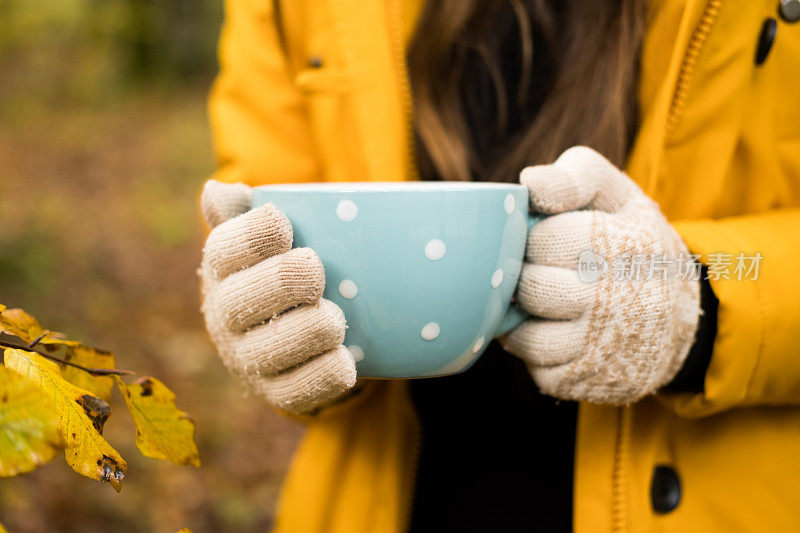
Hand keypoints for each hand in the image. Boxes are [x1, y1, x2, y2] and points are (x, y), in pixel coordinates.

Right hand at [199, 180, 355, 413]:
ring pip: (269, 350)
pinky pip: (297, 392)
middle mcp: (225, 316)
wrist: (292, 328)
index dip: (253, 236)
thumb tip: (217, 192)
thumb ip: (244, 210)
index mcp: (222, 270)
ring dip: (308, 330)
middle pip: (241, 301)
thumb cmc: (281, 268)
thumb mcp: (265, 236)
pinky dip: (325, 375)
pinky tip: (345, 358)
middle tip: (315, 269)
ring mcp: (248, 358)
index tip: (284, 225)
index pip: (223, 250)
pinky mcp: (277, 392)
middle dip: (282, 281)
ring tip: (334, 318)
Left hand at [503, 147, 700, 403]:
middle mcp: (620, 298)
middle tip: (540, 272)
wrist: (683, 318)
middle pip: (531, 288)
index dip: (534, 238)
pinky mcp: (592, 380)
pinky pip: (540, 371)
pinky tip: (556, 332)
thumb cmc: (631, 244)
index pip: (545, 240)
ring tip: (543, 303)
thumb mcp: (617, 196)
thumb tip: (529, 183)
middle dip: (525, 278)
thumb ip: (574, 176)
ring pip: (529, 337)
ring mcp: (605, 346)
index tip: (547, 238)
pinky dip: (537, 353)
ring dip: (524, 320)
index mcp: (626, 244)